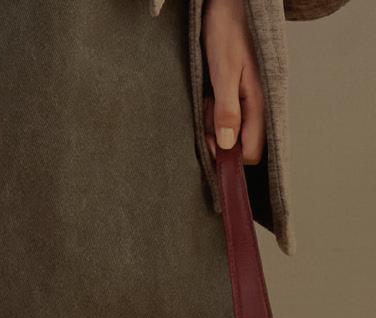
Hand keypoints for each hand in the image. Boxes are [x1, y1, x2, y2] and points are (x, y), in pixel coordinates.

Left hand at [202, 0, 265, 163]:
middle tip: (205, 116)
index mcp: (259, 103)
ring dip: (214, 123)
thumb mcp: (224, 72)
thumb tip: (227, 145)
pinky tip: (208, 97)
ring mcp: (250, 100)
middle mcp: (258, 106)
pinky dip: (214, 112)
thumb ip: (227, 111)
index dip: (230, 156)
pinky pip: (228, 115)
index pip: (251, 151)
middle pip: (240, 143)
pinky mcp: (240, 94)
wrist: (230, 4)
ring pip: (232, 130)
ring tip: (207, 100)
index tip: (210, 146)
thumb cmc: (228, 31)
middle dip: (218, 138)